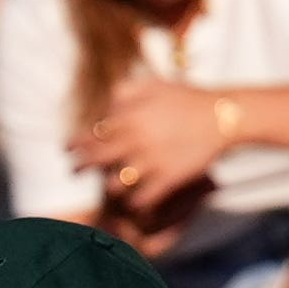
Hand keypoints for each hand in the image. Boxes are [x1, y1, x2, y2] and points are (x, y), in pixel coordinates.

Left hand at [79, 70, 235, 225]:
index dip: (75, 143)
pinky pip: (142, 198)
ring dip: (108, 186)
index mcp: (130, 117)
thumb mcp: (153, 84)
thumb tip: (106, 108)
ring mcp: (152, 161)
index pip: (92, 134)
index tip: (66, 149)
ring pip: (115, 183)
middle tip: (73, 172)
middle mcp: (137, 140)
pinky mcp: (169, 178)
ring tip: (109, 186)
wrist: (221, 117)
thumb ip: (125, 92)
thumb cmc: (187, 99)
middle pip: (96, 159)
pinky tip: (133, 203)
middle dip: (79, 167)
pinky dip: (134, 203)